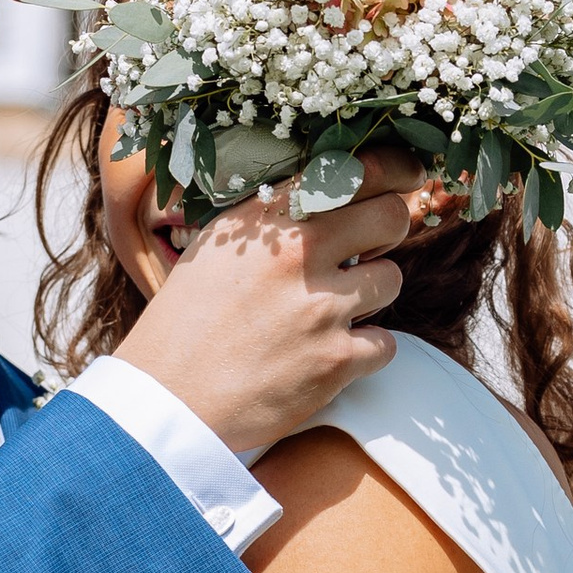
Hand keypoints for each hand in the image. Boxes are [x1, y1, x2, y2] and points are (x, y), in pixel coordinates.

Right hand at [114, 166, 409, 466]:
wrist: (165, 403)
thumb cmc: (182, 326)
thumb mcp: (213, 249)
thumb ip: (268, 220)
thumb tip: (321, 198)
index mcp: (267, 219)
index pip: (356, 169)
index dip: (395, 170)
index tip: (407, 177)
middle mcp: (297, 254)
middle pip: (391, 217)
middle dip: (389, 231)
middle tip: (368, 250)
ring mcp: (320, 308)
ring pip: (392, 279)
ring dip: (370, 295)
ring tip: (334, 311)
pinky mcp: (335, 361)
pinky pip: (386, 343)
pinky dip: (365, 351)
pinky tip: (331, 354)